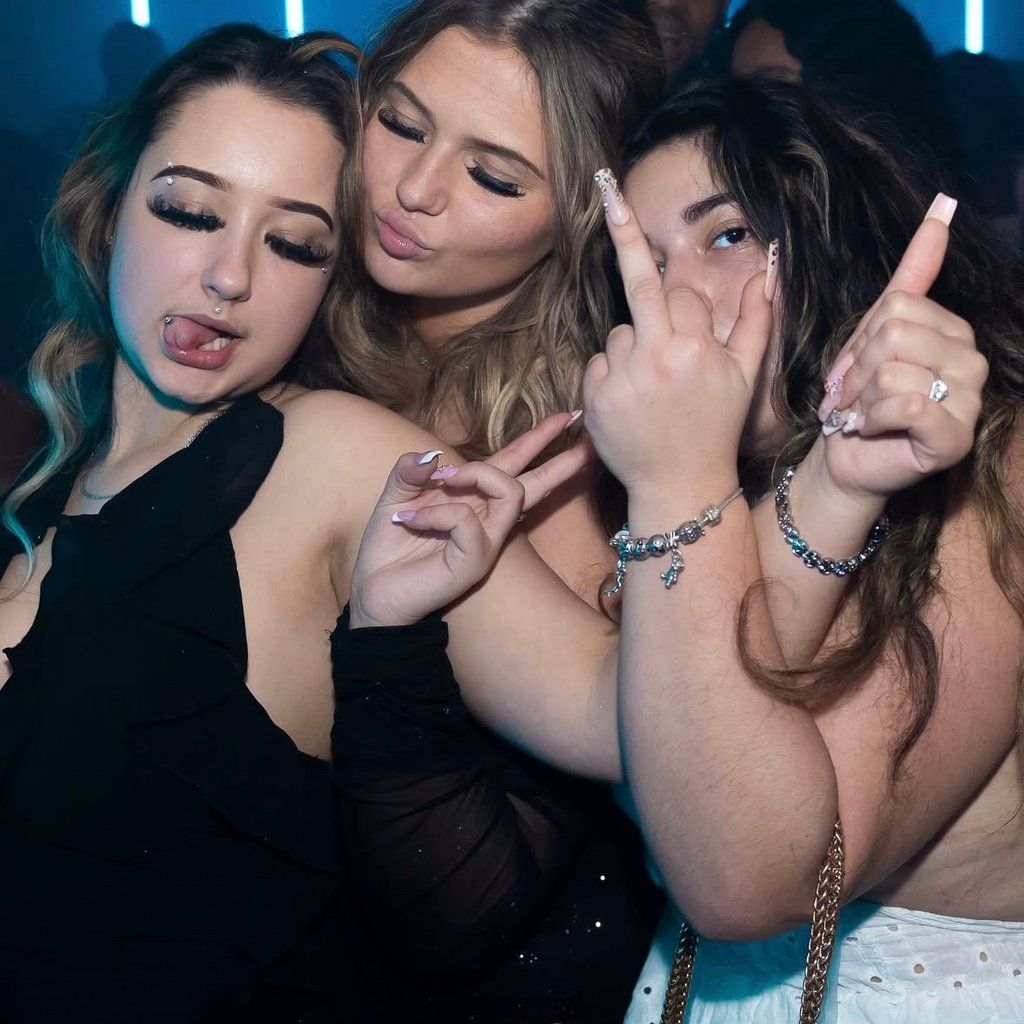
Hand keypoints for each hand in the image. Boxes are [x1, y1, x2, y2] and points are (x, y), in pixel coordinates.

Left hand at [349, 412, 590, 627]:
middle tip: (580, 428)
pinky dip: (438, 512)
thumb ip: (411, 471)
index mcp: (473, 500)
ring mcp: (486, 542)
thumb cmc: (389, 548)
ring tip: (446, 478)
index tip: (566, 416)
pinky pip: (467, 520)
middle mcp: (488, 520)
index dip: (537, 440)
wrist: (374, 591)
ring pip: (509, 492)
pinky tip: (412, 520)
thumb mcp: (396, 498)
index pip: (513, 465)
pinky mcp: (475, 561)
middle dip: (559, 457)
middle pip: (535, 483)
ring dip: (476, 474)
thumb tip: (433, 456)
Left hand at [583, 172, 773, 496]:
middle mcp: (656, 356)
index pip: (680, 294)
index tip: (685, 321)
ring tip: (653, 390)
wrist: (679, 485)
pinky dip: (611, 374)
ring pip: (618, 334)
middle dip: (624, 230)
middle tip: (607, 189)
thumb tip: (771, 266)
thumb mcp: (747, 376)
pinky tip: (631, 402)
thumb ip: (759, 319)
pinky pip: (598, 363)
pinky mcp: (594, 398)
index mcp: (696, 347)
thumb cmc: (717, 428)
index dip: (686, 312)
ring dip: (633, 349)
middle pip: (639, 285)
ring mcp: (621, 377)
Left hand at [815, 194, 987, 500]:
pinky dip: (873, 417)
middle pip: (895, 333)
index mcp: (953, 332)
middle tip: (846, 399)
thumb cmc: (856, 401)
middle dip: (855, 370)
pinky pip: (907, 404)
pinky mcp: (954, 439)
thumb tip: (942, 208)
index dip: (858, 341)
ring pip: (896, 369)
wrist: (843, 461)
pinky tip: (868, 430)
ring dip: (859, 398)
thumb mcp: (873, 333)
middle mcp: (971, 362)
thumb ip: (911, 276)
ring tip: (856, 416)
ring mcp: (969, 402)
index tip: (849, 370)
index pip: (897, 308)